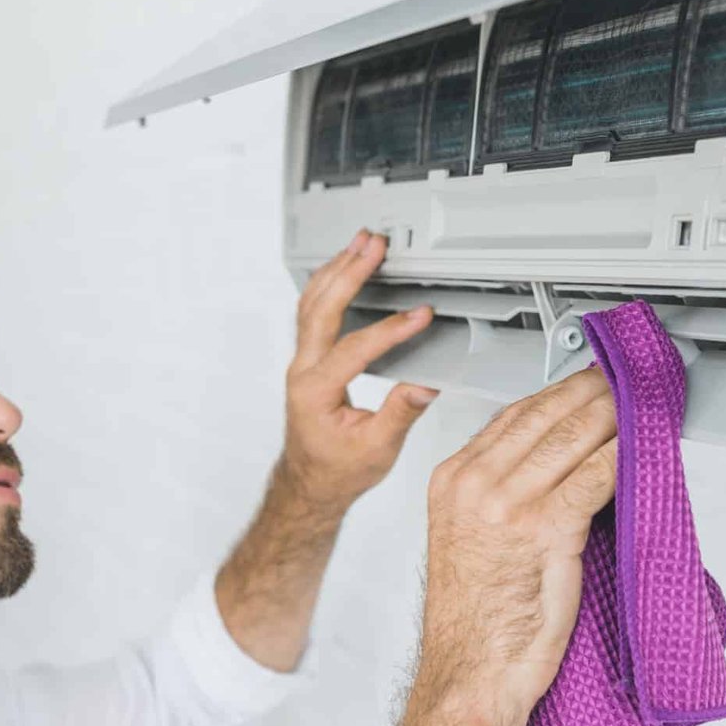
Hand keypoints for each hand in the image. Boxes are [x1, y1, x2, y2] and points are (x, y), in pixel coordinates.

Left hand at [280, 229, 438, 511]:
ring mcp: (302, 363)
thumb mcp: (376, 450)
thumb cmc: (338, 470)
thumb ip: (399, 415)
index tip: (419, 316)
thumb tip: (423, 385)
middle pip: (321, 310)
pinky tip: (344, 266)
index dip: (389, 330)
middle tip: (373, 246)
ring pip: (311, 303)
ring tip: (360, 243)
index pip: (354, 351)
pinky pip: (312, 311)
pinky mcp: (309, 359)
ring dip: (336, 270)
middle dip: (349, 273)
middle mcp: (302, 372)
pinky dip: (329, 284)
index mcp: (315, 394)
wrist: (312, 482)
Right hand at [418, 366, 617, 714]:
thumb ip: (498, 496)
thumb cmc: (475, 621)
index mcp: (451, 481)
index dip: (556, 394)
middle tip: (623, 381)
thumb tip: (549, 465)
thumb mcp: (470, 539)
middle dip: (590, 393)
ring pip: (572, 438)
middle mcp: (474, 484)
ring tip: (639, 403)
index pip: (512, 416)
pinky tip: (639, 446)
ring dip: (613, 414)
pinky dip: (621, 455)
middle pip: (544, 416)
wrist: (471, 673)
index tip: (583, 385)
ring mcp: (506, 504)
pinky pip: (595, 476)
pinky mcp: (544, 530)